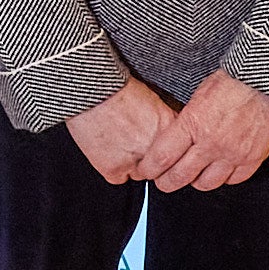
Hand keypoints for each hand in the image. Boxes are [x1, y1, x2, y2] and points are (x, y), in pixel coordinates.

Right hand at [62, 80, 178, 183]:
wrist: (90, 92)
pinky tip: (108, 149)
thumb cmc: (117, 90)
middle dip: (149, 157)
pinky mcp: (116, 169)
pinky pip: (119, 178)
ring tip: (119, 142)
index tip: (157, 146)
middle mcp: (156, 146)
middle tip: (134, 141)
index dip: (164, 149)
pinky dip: (113, 167)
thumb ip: (163, 122)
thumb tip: (168, 137)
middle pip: (161, 166)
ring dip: (132, 163)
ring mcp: (137, 161)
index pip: (178, 152)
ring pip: (141, 173)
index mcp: (168, 128)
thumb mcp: (153, 100)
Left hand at [138, 70, 268, 192]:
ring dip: (195, 181)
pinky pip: (233, 180)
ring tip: (193, 175)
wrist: (266, 79)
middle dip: (165, 183)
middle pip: (179, 177)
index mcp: (192, 124)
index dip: (149, 169)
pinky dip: (224, 178)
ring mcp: (233, 154)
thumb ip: (186, 122)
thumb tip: (174, 140)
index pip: (161, 158)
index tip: (145, 171)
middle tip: (163, 181)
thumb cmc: (232, 81)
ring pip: (206, 184)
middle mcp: (211, 143)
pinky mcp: (253, 158)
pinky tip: (219, 170)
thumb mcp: (197, 96)